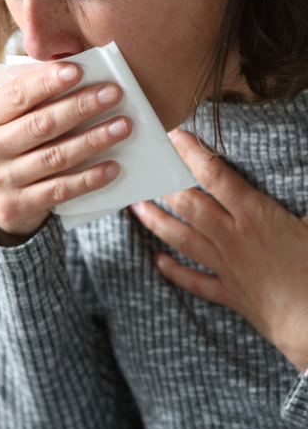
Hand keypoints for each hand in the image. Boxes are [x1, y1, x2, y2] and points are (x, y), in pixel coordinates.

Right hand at [0, 61, 131, 240]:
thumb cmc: (13, 142)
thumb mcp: (10, 118)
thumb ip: (34, 95)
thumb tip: (78, 70)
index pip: (17, 94)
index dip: (47, 81)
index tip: (78, 70)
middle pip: (41, 124)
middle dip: (81, 106)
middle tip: (113, 94)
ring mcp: (0, 180)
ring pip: (55, 156)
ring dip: (93, 140)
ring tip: (122, 126)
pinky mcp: (17, 206)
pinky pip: (60, 190)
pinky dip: (89, 178)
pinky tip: (112, 166)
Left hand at [131, 128, 307, 372]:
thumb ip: (303, 199)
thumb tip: (302, 180)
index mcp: (256, 215)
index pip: (216, 176)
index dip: (193, 154)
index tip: (175, 135)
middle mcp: (233, 237)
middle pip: (190, 206)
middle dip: (166, 186)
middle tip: (146, 170)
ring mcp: (227, 266)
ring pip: (183, 239)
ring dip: (157, 222)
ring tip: (137, 208)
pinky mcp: (228, 293)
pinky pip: (194, 281)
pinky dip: (174, 271)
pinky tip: (157, 260)